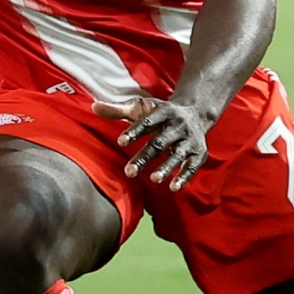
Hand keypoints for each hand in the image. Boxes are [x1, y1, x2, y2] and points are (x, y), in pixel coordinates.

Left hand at [93, 96, 214, 190]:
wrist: (196, 112)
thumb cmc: (161, 113)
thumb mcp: (142, 108)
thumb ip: (118, 110)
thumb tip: (93, 106)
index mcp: (163, 112)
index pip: (148, 121)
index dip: (135, 131)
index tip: (121, 142)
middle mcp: (178, 126)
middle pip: (161, 142)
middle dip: (146, 157)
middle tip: (129, 172)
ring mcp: (190, 140)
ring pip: (177, 154)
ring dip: (166, 167)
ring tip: (153, 179)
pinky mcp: (199, 153)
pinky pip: (192, 166)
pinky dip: (185, 177)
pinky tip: (173, 187)